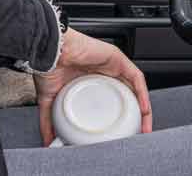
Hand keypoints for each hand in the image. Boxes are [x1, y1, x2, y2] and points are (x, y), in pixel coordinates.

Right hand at [34, 28, 151, 146]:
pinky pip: (136, 77)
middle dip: (135, 115)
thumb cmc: (47, 66)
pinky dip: (142, 93)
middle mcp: (102, 72)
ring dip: (142, 107)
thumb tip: (47, 140)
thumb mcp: (50, 100)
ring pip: (134, 87)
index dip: (119, 117)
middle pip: (126, 95)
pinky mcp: (117, 58)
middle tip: (136, 132)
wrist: (48, 50)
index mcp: (88, 80)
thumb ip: (49, 121)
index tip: (122, 133)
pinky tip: (143, 108)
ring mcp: (110, 65)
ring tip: (144, 125)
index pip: (111, 100)